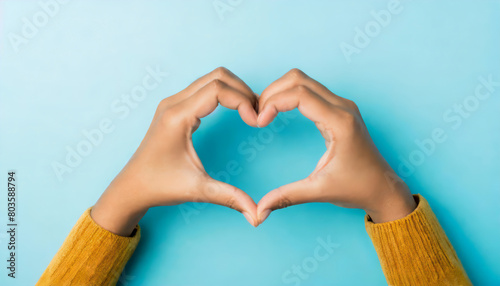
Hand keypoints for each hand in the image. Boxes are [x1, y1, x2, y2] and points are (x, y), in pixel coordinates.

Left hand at [91, 67, 259, 235]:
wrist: (132, 187)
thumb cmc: (159, 185)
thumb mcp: (197, 190)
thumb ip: (229, 197)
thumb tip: (256, 214)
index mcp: (177, 116)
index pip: (218, 89)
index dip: (243, 101)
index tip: (255, 121)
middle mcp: (173, 103)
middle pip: (217, 76)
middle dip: (242, 90)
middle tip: (257, 113)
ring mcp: (172, 103)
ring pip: (211, 79)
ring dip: (234, 90)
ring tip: (250, 112)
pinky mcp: (174, 108)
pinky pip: (204, 89)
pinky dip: (224, 95)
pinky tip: (234, 112)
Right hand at [256, 69, 416, 223]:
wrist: (382, 189)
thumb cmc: (358, 188)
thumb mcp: (319, 191)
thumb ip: (286, 196)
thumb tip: (258, 210)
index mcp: (340, 122)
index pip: (299, 94)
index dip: (273, 102)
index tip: (260, 122)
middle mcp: (342, 107)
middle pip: (298, 79)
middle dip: (272, 92)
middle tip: (258, 115)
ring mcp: (342, 106)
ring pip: (303, 81)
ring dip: (280, 92)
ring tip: (264, 113)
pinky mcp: (339, 110)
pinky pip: (310, 91)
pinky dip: (289, 96)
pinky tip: (278, 112)